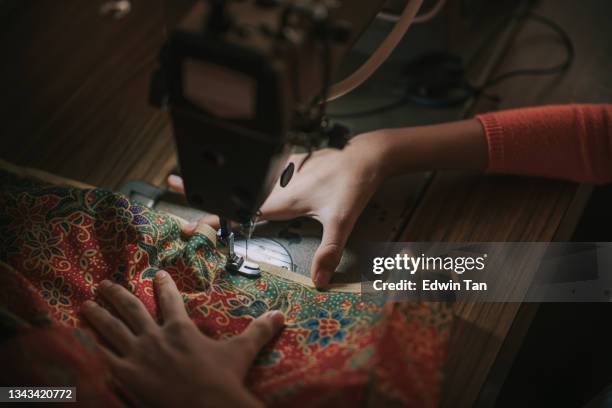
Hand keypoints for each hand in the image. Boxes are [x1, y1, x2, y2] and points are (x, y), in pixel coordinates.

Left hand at [82, 271, 283, 407]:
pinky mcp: (126, 377)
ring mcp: (137, 356)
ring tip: (86, 304)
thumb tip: (280, 314)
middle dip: (117, 294)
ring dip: (98, 314)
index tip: (155, 274)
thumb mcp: (242, 352)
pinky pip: (104, 358)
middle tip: (104, 283)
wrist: (205, 407)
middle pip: (131, 309)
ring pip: (111, 329)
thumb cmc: (223, 379)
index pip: (170, 299)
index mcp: (181, 328)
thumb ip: (259, 330)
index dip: (162, 284)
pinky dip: (93, 347)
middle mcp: (155, 337)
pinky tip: (83, 340)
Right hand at [169, 132, 391, 287]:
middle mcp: (274, 184)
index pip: (236, 210)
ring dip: (218, 179)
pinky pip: (258, 170)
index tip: (187, 222)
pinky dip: (241, 173)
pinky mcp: (290, 164)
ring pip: (241, 179)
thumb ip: (329, 250)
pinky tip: (238, 175)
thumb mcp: (341, 219)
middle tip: (172, 183)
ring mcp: (280, 173)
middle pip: (231, 191)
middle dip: (201, 189)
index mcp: (278, 199)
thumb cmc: (352, 184)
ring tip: (191, 174)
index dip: (210, 218)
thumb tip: (318, 282)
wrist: (365, 154)